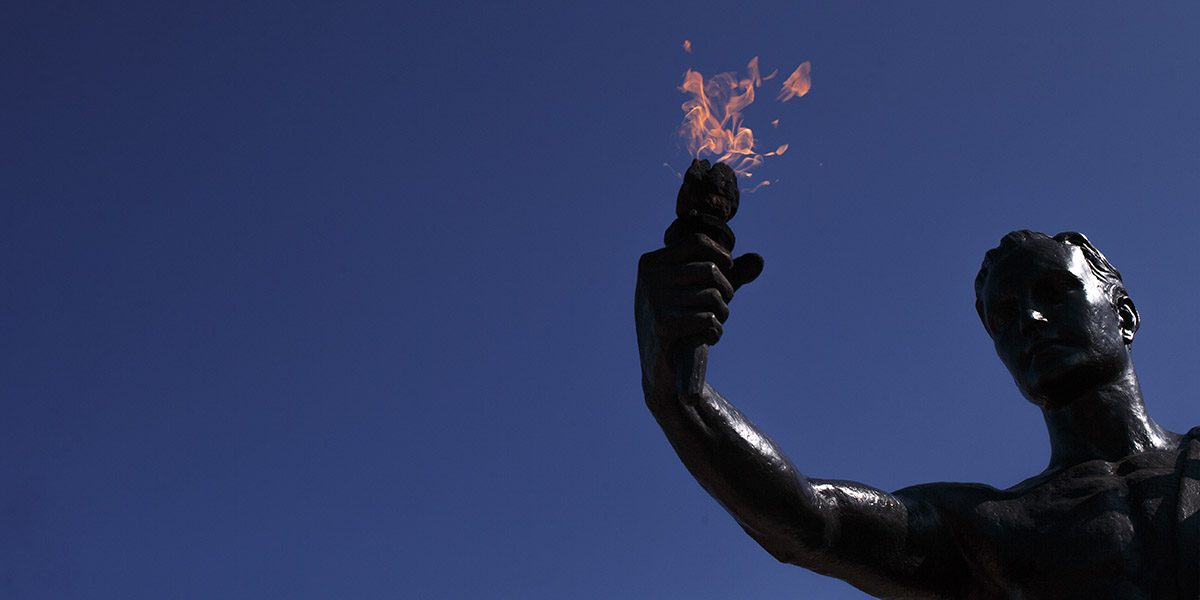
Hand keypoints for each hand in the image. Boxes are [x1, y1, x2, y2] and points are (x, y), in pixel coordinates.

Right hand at [636, 233, 763, 351]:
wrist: (661, 366)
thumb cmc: (683, 320)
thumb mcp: (702, 291)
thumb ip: (730, 273)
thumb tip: (759, 260)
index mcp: (651, 262)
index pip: (696, 241)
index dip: (721, 254)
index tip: (728, 269)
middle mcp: (650, 278)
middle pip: (710, 269)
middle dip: (726, 291)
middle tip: (721, 307)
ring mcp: (655, 302)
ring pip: (713, 296)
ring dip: (722, 314)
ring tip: (713, 323)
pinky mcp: (664, 326)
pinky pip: (709, 319)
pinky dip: (716, 331)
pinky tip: (708, 337)